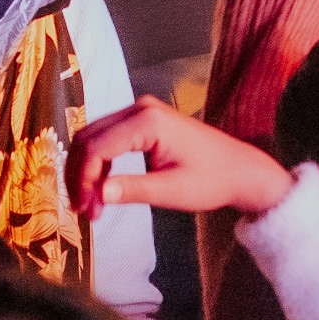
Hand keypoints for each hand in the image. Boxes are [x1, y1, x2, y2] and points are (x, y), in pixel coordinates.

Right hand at [67, 97, 294, 220]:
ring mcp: (141, 111)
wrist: (240, 169)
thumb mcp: (172, 191)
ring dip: (86, 171)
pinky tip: (102, 191)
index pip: (96, 147)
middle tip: (82, 210)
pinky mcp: (142, 121)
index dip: (82, 180)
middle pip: (88, 138)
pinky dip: (99, 165)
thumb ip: (133, 190)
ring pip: (93, 138)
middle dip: (78, 175)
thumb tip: (97, 194)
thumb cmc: (213, 179)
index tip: (84, 209)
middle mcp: (140, 108)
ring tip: (92, 207)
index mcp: (148, 122)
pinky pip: (108, 139)